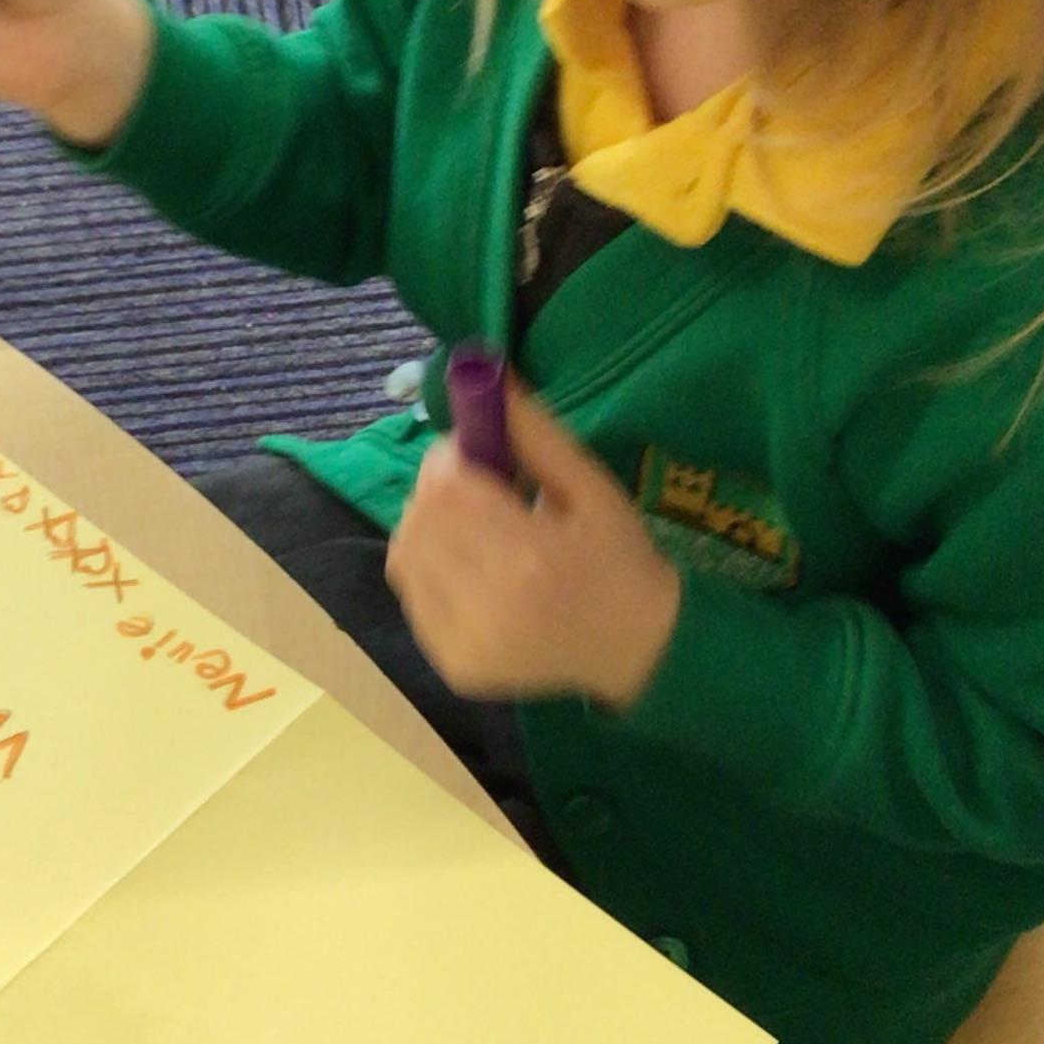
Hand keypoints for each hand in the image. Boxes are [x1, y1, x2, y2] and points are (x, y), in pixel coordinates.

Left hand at [387, 378, 680, 709]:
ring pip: (405, 555)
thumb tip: (486, 374)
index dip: (450, 458)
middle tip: (478, 490)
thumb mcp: (591, 486)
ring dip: (427, 527)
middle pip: (419, 519)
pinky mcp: (453, 668)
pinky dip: (429, 569)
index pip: (446, 488)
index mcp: (530, 557)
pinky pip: (411, 596)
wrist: (638, 649)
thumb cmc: (619, 558)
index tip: (478, 453)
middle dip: (437, 490)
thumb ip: (535, 433)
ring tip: (475, 529)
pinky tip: (469, 568)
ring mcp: (465, 644)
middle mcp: (488, 606)